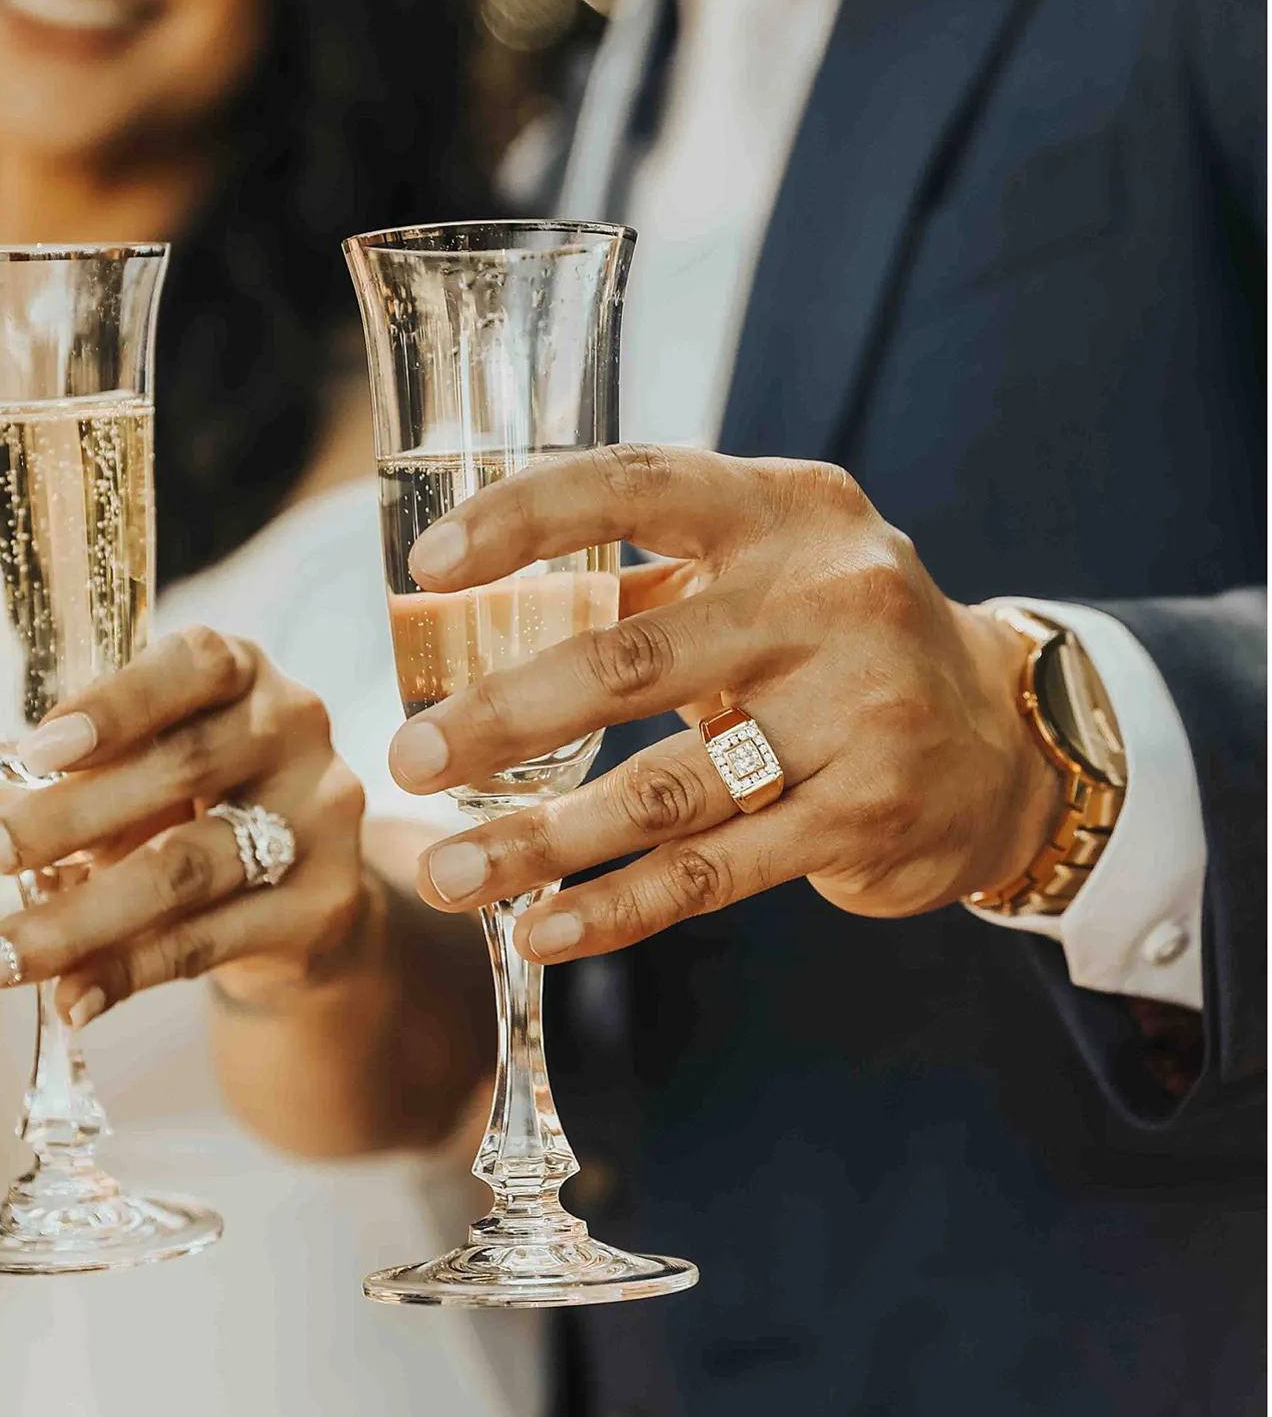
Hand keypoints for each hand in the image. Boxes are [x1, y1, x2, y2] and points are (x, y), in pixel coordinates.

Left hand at [0, 628, 370, 1024]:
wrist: (297, 897)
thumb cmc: (187, 807)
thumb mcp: (120, 780)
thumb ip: (41, 786)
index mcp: (242, 674)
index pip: (195, 665)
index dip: (116, 705)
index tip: (34, 752)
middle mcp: (294, 729)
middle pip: (181, 769)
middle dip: (65, 819)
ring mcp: (319, 817)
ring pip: (188, 868)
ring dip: (76, 918)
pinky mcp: (324, 904)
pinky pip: (208, 941)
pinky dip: (126, 972)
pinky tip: (67, 998)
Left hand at [391, 448, 1061, 962]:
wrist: (1006, 737)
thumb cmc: (837, 638)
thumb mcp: (771, 564)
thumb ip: (649, 569)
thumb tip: (462, 603)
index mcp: (785, 511)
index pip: (636, 487)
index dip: (524, 520)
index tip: (426, 566)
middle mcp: (827, 601)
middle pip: (631, 658)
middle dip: (501, 715)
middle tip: (409, 758)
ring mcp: (854, 715)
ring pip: (664, 789)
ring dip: (540, 840)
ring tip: (447, 874)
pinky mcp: (863, 819)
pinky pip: (713, 873)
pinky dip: (616, 908)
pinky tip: (541, 930)